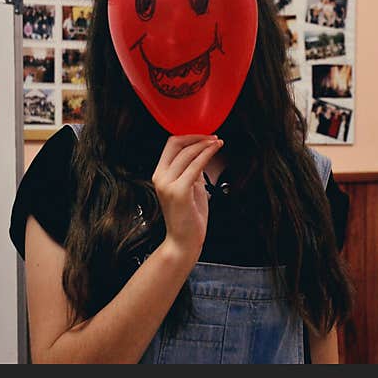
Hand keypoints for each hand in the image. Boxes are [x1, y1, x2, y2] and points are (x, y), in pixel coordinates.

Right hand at [151, 134, 222, 261]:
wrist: (183, 241)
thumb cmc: (188, 218)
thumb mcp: (189, 188)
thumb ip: (191, 171)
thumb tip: (201, 155)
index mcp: (159, 175)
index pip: (170, 145)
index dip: (188, 136)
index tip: (204, 135)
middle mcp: (160, 178)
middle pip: (177, 144)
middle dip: (197, 137)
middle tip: (213, 137)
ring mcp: (168, 184)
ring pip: (188, 153)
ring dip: (205, 144)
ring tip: (218, 142)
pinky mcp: (179, 191)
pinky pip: (196, 166)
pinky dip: (207, 154)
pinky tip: (216, 150)